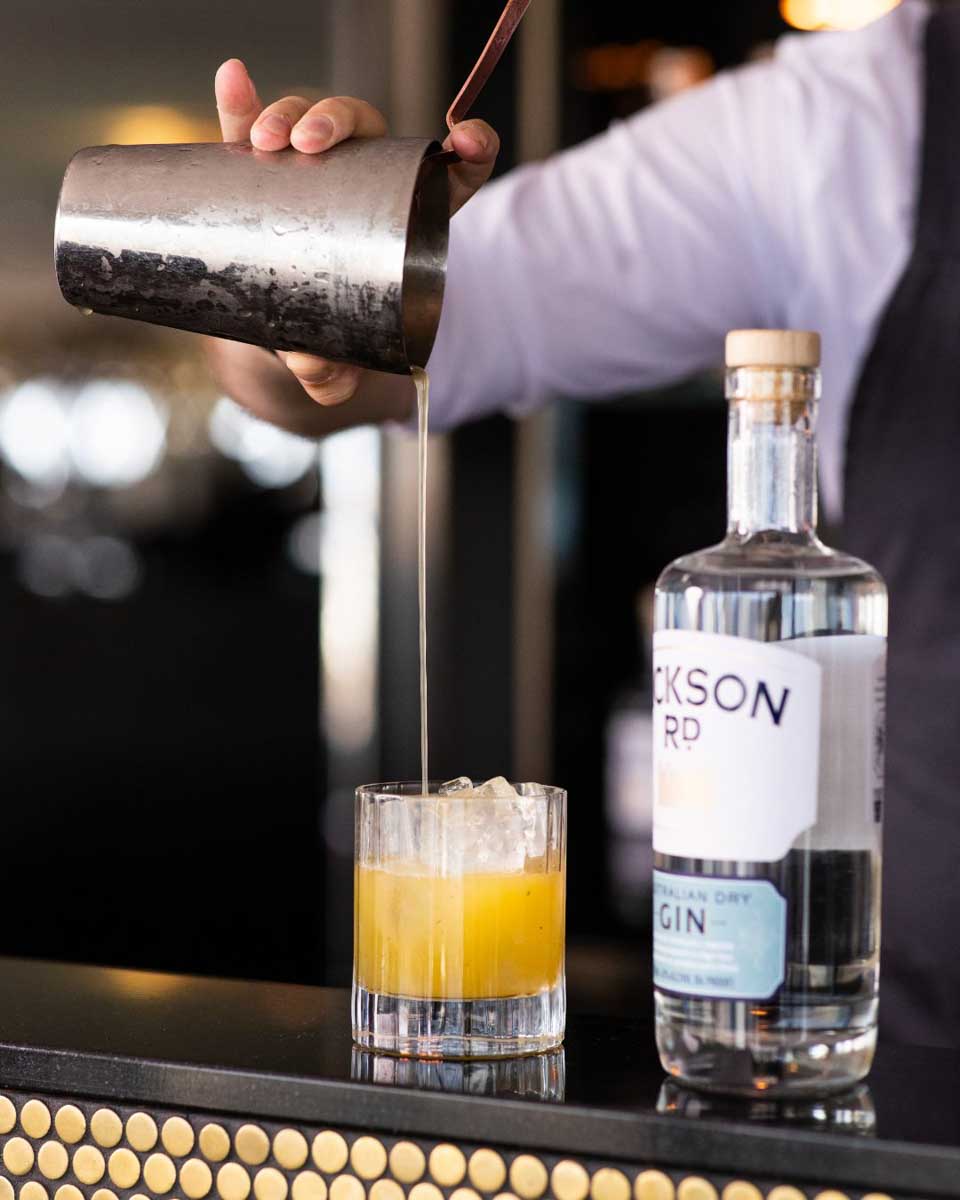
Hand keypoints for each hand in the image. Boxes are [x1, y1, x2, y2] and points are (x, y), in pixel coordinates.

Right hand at [210, 58, 499, 411]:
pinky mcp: (261, 170)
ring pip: (306, 120)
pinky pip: (248, 127)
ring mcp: (310, 170)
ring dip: (288, 114)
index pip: (453, 173)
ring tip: (266, 139)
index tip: (466, 139)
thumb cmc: (331, 340)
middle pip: (363, 127)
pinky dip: (239, 102)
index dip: (471, 149)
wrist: (287, 333)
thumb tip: (313, 368)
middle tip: (312, 145)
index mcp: (406, 214)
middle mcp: (362, 178)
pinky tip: (232, 77)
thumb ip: (331, 372)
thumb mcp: (337, 364)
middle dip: (336, 120)